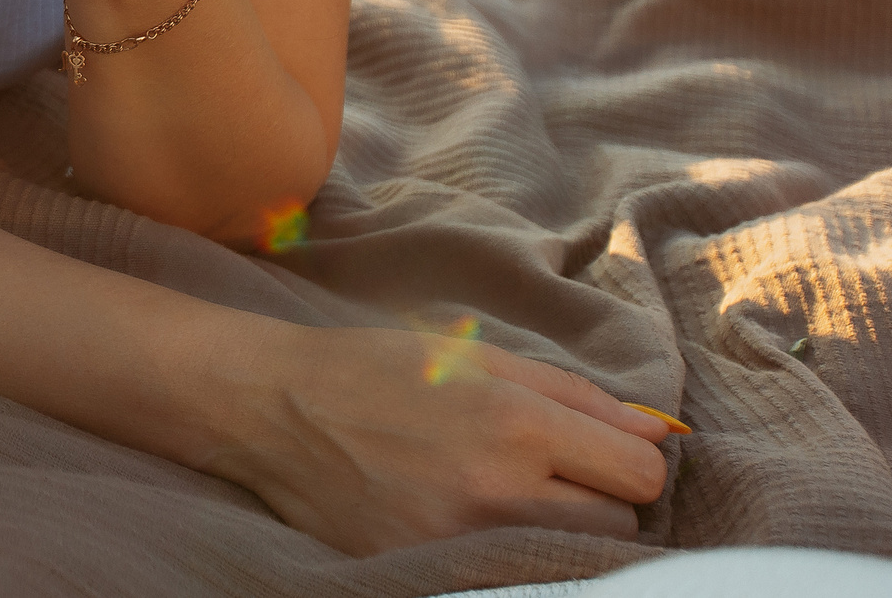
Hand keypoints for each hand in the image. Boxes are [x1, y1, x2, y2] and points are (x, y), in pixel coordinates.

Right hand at [212, 324, 675, 553]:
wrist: (272, 407)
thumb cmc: (375, 369)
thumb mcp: (474, 356)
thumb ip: (575, 393)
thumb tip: (658, 433)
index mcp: (512, 421)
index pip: (641, 474)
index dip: (631, 459)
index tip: (600, 450)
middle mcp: (494, 489)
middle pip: (618, 527)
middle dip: (596, 497)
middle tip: (547, 471)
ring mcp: (458, 541)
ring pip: (574, 560)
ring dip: (559, 531)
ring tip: (507, 497)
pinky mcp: (424, 571)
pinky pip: (508, 576)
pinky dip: (505, 553)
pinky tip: (466, 519)